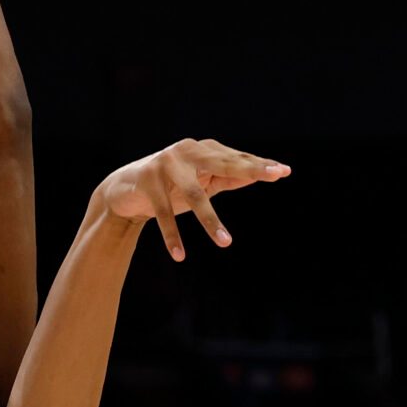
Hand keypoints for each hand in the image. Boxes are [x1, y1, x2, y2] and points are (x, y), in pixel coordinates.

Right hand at [97, 139, 290, 261]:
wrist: (123, 190)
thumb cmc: (170, 186)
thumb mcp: (201, 182)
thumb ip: (226, 178)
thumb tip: (258, 174)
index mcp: (203, 150)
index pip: (236, 159)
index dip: (258, 165)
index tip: (283, 171)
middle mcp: (187, 151)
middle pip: (223, 162)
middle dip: (249, 169)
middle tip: (273, 175)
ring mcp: (166, 165)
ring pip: (194, 194)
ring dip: (209, 221)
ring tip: (225, 242)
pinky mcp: (148, 182)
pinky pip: (163, 213)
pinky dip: (172, 236)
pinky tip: (180, 256)